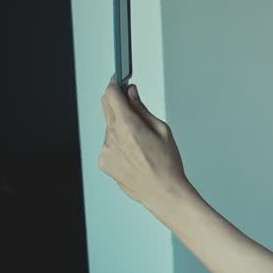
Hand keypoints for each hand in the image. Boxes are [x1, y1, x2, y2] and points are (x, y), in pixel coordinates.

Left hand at [98, 76, 190, 215]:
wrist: (164, 193)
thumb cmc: (168, 164)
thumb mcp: (162, 130)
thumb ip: (142, 108)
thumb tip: (131, 93)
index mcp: (128, 125)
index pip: (111, 94)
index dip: (114, 84)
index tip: (118, 80)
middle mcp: (112, 136)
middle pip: (106, 108)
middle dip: (116, 101)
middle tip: (129, 102)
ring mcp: (106, 150)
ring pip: (109, 128)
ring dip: (120, 127)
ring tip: (140, 142)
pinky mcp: (104, 162)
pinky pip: (109, 145)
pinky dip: (118, 144)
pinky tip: (134, 155)